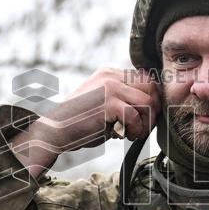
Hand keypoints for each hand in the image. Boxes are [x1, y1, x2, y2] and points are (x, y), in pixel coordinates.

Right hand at [9, 68, 160, 177]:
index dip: (151, 99)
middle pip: (151, 87)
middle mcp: (111, 76)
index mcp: (109, 73)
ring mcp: (110, 87)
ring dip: (145, 122)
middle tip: (143, 127)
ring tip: (134, 133)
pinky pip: (135, 116)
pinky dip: (135, 130)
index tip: (146, 117)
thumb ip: (123, 98)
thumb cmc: (80, 122)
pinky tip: (125, 136)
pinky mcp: (108, 103)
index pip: (145, 79)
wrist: (55, 130)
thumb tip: (153, 107)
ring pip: (147, 102)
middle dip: (153, 110)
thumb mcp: (103, 102)